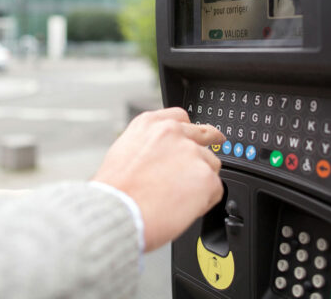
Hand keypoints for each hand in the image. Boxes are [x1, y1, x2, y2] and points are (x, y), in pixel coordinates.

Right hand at [92, 107, 224, 251]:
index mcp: (150, 123)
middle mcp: (173, 132)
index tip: (195, 138)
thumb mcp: (123, 152)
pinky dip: (204, 201)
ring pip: (210, 165)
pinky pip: (215, 189)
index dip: (188, 132)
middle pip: (204, 135)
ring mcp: (191, 153)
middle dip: (205, 148)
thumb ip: (148, 145)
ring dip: (200, 180)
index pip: (180, 117)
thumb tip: (161, 155)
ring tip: (178, 198)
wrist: (117, 212)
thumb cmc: (115, 192)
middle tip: (203, 163)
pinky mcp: (205, 177)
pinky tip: (184, 208)